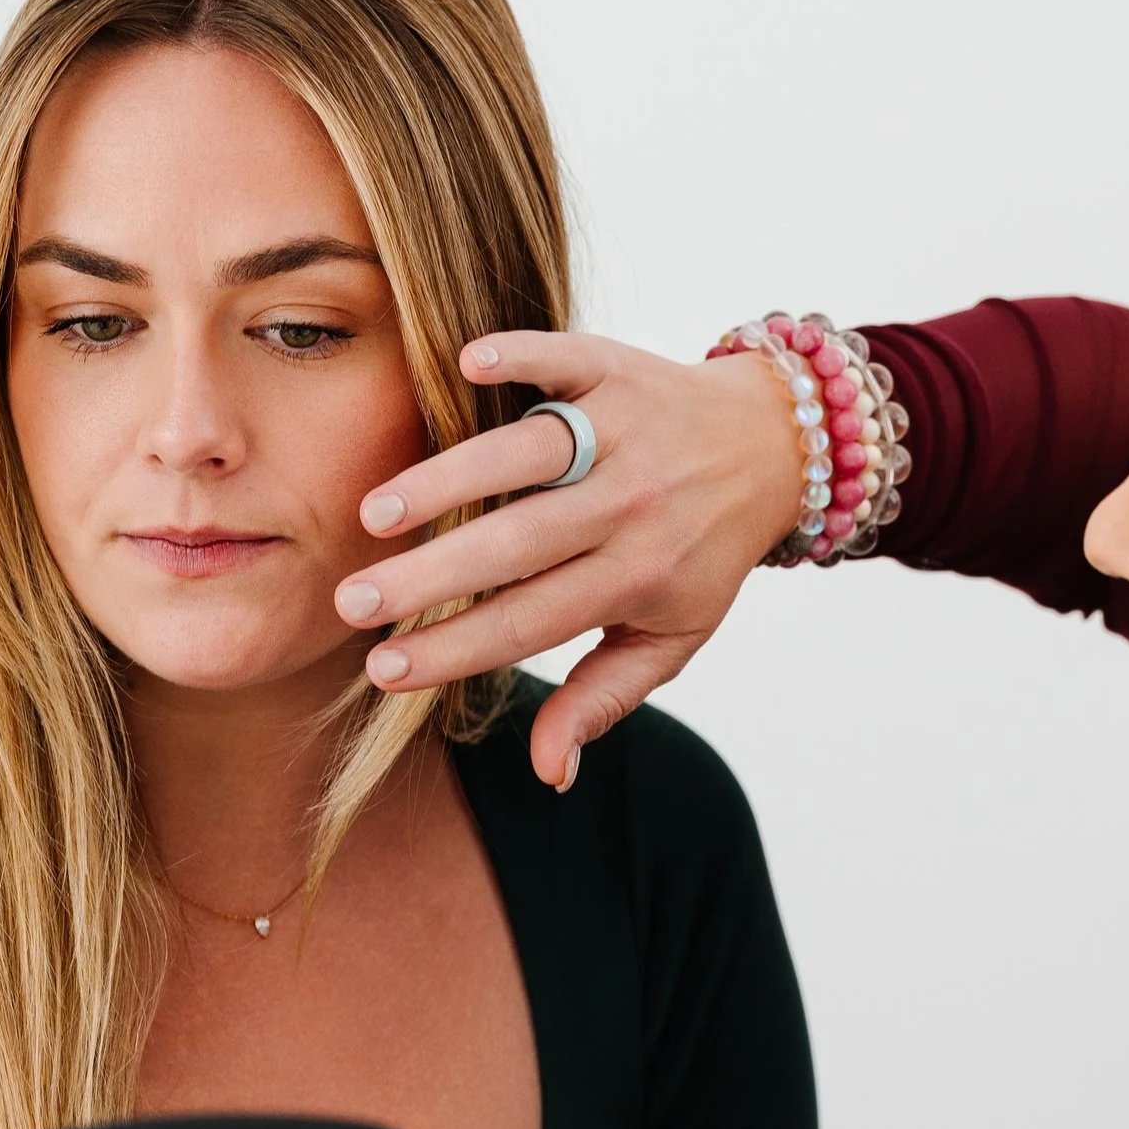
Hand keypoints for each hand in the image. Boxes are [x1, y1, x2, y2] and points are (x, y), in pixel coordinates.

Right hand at [331, 333, 803, 788]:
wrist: (775, 446)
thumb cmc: (703, 552)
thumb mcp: (671, 636)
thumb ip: (604, 698)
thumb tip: (547, 771)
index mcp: (638, 577)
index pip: (532, 621)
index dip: (457, 648)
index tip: (385, 671)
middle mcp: (631, 505)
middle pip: (519, 545)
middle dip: (432, 578)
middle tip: (353, 604)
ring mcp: (623, 432)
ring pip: (527, 455)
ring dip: (450, 480)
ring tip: (376, 513)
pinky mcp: (616, 368)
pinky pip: (565, 359)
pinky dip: (520, 357)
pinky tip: (463, 365)